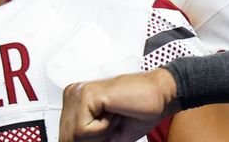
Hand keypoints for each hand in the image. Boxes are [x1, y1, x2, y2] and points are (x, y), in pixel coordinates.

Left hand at [59, 68, 180, 141]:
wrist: (160, 95)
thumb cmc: (139, 112)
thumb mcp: (108, 135)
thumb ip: (88, 141)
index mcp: (75, 102)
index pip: (67, 136)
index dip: (92, 140)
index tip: (109, 127)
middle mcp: (73, 94)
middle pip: (68, 138)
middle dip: (96, 139)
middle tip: (114, 121)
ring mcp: (78, 92)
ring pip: (74, 136)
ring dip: (100, 134)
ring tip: (114, 116)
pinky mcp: (87, 94)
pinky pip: (82, 130)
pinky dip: (103, 129)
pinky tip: (114, 111)